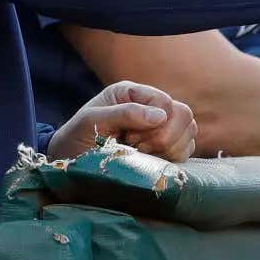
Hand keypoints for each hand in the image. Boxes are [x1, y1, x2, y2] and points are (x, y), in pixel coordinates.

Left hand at [49, 81, 197, 162]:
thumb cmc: (76, 139)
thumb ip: (124, 113)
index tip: (131, 138)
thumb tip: (161, 115)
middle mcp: (150, 108)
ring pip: (189, 133)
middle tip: (138, 147)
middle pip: (184, 115)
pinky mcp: (166, 149)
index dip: (156, 122)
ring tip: (141, 154)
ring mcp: (161, 128)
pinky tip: (150, 161)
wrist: (70, 165)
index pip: (165, 102)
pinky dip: (173, 158)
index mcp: (133, 94)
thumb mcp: (91, 121)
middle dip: (165, 136)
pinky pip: (187, 151)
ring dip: (169, 148)